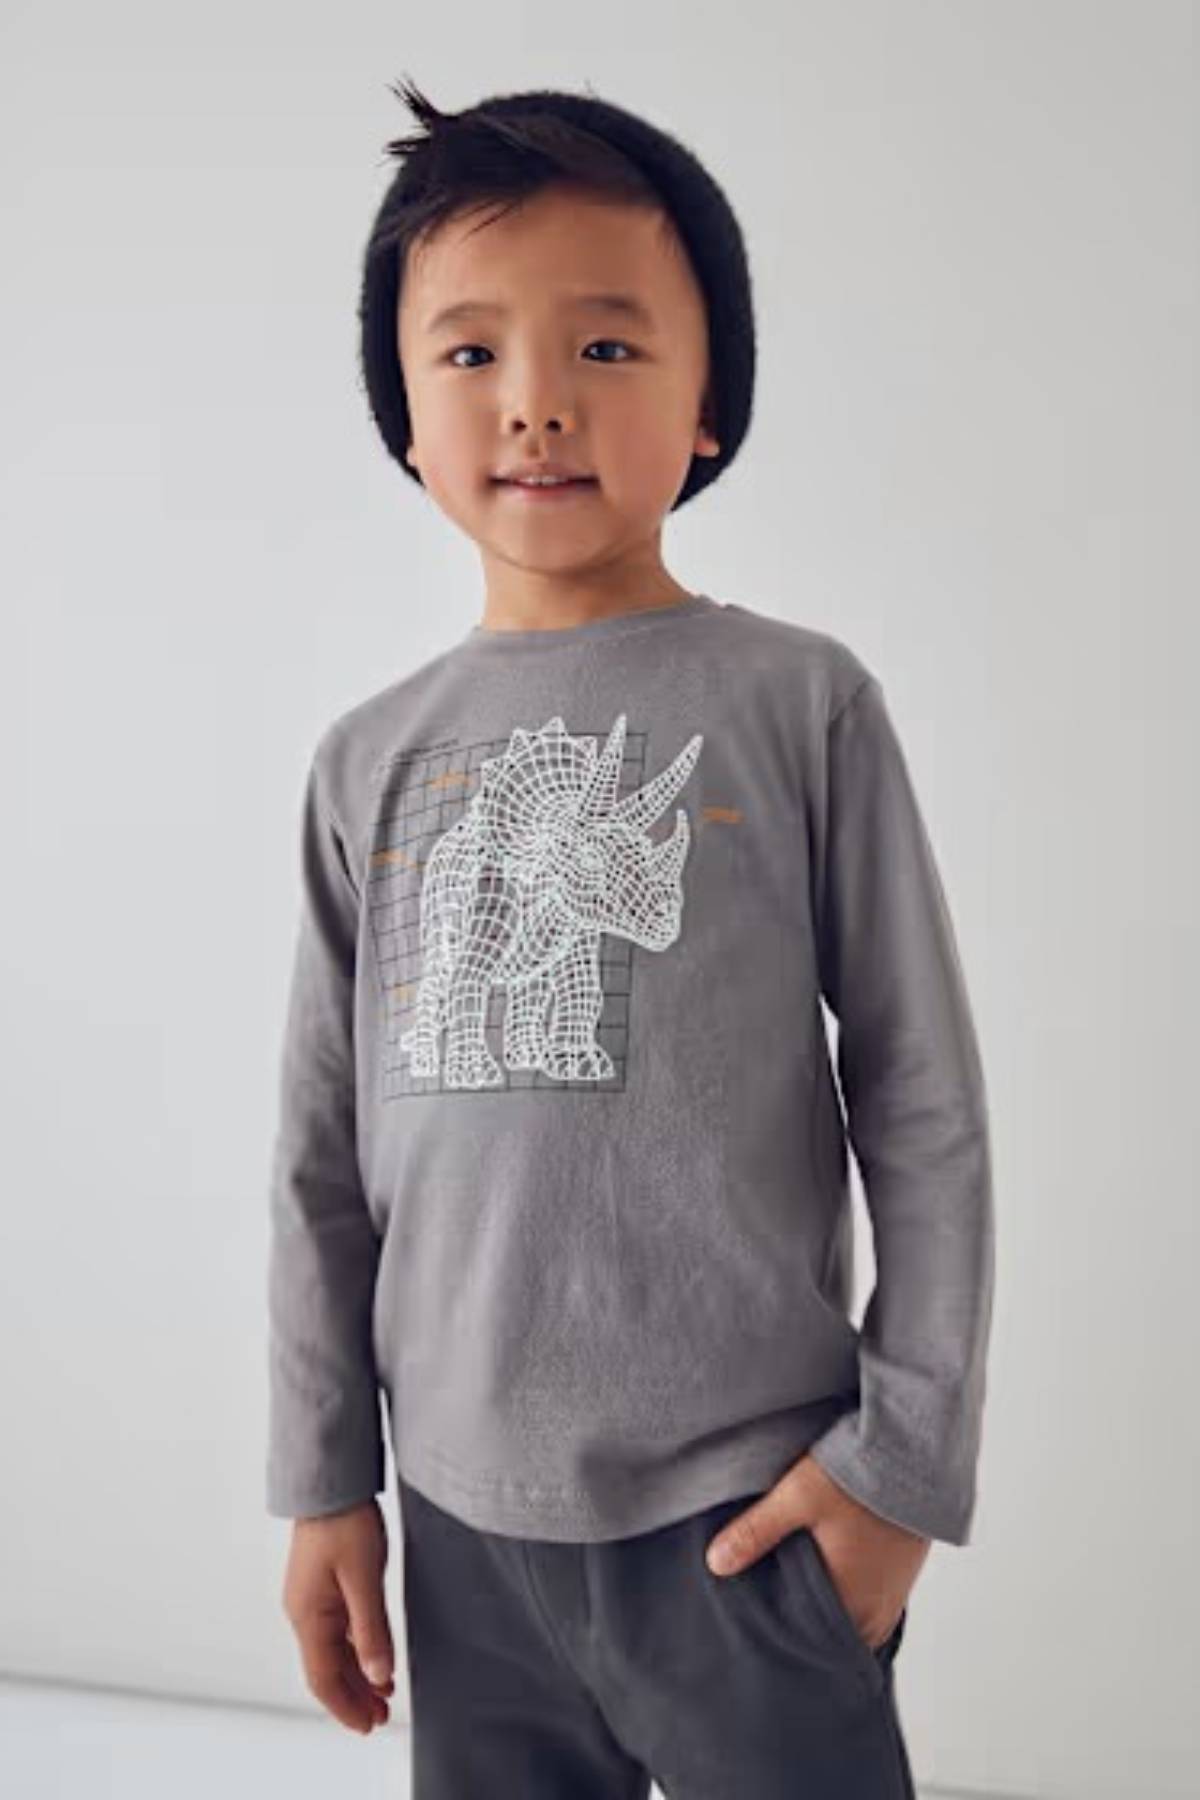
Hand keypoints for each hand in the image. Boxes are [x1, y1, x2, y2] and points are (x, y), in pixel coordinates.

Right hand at [281, 1498, 395, 1733]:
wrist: (330, 1481)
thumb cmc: (343, 1522)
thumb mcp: (364, 1577)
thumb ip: (372, 1629)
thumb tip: (379, 1674)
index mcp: (308, 1615)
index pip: (323, 1677)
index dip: (345, 1706)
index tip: (366, 1726)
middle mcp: (304, 1612)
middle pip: (327, 1668)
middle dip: (353, 1696)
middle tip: (380, 1718)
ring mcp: (311, 1599)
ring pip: (333, 1651)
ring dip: (357, 1675)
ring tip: (383, 1695)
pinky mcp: (323, 1586)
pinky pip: (337, 1631)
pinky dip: (356, 1650)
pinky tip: (374, 1657)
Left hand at [704, 1453, 930, 1650]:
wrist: (920, 1452)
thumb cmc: (863, 1476)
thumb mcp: (799, 1497)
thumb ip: (756, 1532)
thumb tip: (715, 1565)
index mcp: (852, 1607)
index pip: (808, 1641)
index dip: (780, 1629)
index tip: (754, 1618)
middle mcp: (877, 1613)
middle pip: (827, 1629)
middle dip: (798, 1616)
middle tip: (765, 1596)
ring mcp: (893, 1595)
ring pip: (846, 1612)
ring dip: (823, 1598)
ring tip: (791, 1575)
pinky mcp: (901, 1574)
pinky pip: (865, 1596)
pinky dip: (844, 1585)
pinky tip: (824, 1561)